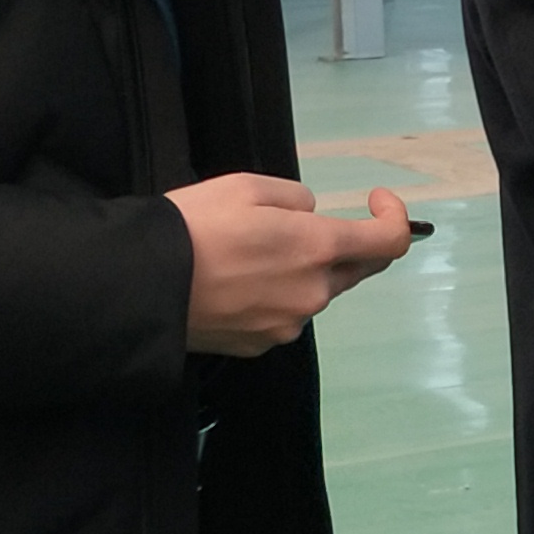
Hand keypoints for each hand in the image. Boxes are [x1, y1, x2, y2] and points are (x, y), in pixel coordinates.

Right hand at [174, 170, 411, 356]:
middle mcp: (314, 293)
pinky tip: (235, 284)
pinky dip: (274, 297)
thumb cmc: (193, 226)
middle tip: (302, 226)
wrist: (138, 286)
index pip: (389, 242)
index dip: (395, 218)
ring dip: (303, 272)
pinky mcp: (261, 345)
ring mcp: (289, 324)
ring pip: (315, 293)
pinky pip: (284, 316)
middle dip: (345, 244)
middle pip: (356, 269)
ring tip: (251, 255)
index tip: (374, 201)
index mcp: (319, 248)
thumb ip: (296, 199)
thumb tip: (312, 216)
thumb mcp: (246, 187)